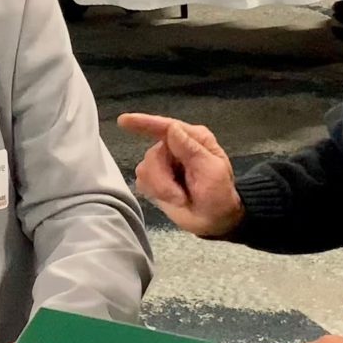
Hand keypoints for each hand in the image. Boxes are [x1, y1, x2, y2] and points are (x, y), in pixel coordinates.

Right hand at [118, 113, 243, 236]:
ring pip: (144, 169)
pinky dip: (154, 192)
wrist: (214, 220)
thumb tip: (172, 128)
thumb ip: (191, 149)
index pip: (165, 127)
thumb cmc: (219, 194)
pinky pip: (142, 181)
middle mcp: (174, 147)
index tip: (123, 121)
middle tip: (180, 197)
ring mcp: (163, 163)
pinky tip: (169, 198)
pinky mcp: (155, 180)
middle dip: (163, 180)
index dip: (143, 122)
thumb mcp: (211, 171)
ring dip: (161, 188)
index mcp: (192, 138)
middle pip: (153, 155)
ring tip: (179, 198)